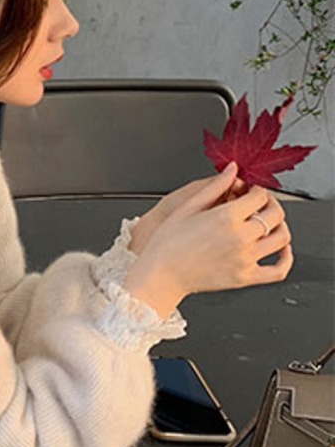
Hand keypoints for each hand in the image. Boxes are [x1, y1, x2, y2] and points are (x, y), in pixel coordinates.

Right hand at [122, 163, 293, 316]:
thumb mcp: (187, 207)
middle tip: (261, 204)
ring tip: (268, 224)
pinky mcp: (246, 277)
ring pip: (281, 238)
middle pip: (275, 215)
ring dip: (280, 226)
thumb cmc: (168, 243)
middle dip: (271, 204)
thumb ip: (215, 186)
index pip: (259, 197)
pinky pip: (278, 270)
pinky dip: (286, 259)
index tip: (251, 191)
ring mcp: (245, 258)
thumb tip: (232, 169)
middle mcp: (240, 238)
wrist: (161, 275)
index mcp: (226, 217)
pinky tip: (281, 250)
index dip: (258, 190)